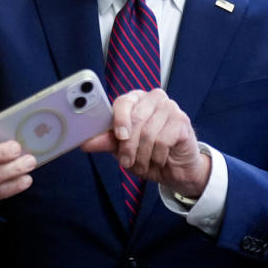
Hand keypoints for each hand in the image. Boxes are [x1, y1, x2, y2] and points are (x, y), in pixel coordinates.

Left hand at [81, 89, 209, 197]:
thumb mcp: (123, 148)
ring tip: (142, 164)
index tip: (119, 137)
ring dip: (143, 155)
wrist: (176, 168)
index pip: (123, 102)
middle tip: (126, 162)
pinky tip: (159, 160)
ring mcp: (170, 108)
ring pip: (149, 132)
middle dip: (128, 146)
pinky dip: (158, 156)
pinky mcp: (182, 121)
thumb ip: (107, 141)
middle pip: (136, 119)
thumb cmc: (148, 153)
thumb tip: (85, 142)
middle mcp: (153, 98)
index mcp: (135, 100)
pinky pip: (164, 140)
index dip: (119, 120)